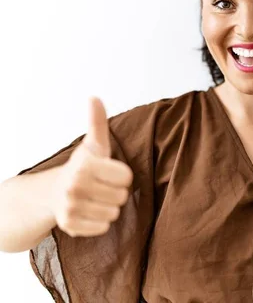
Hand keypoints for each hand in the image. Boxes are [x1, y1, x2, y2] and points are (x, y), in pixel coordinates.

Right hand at [50, 97, 132, 237]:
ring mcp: (70, 207)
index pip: (127, 178)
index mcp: (85, 165)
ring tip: (96, 199)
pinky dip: (99, 222)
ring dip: (109, 207)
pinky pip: (103, 227)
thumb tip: (94, 97)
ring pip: (114, 213)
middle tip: (102, 187)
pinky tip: (89, 211)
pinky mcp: (69, 225)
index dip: (122, 175)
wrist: (53, 192)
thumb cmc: (83, 167)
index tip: (109, 172)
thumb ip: (97, 122)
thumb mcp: (94, 144)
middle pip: (122, 196)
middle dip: (116, 192)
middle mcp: (75, 186)